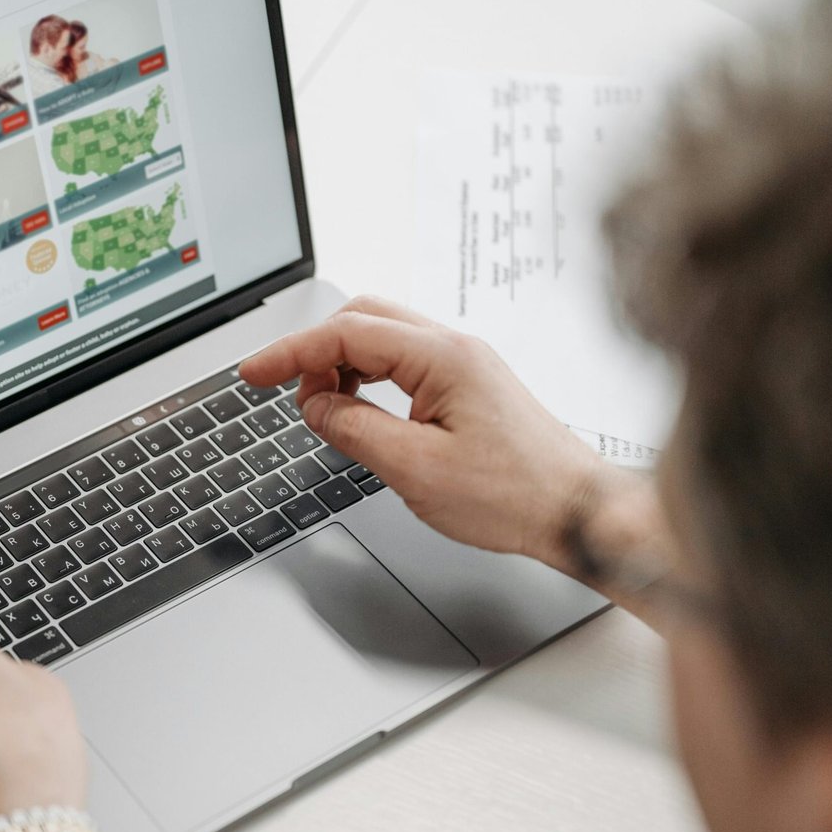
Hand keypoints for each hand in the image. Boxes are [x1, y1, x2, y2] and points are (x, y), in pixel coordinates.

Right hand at [239, 295, 610, 570]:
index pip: (345, 334)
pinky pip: (404, 361)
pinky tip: (360, 411)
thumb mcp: (415, 470)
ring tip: (323, 408)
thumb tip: (314, 406)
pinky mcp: (469, 384)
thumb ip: (354, 429)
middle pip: (362, 318)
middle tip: (286, 392)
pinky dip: (368, 376)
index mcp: (443, 358)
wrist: (578, 513)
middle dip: (314, 350)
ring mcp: (464, 363)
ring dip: (341, 363)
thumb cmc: (516, 496)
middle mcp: (456, 348)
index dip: (290, 353)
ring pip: (382, 337)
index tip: (253, 374)